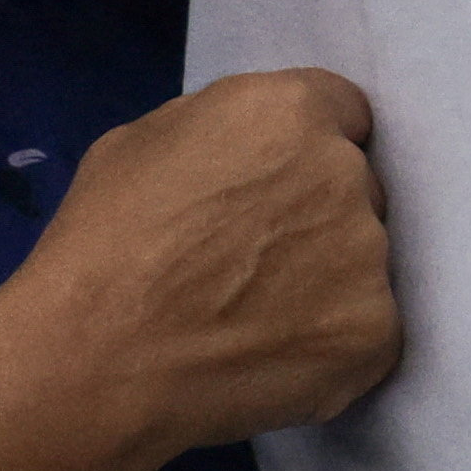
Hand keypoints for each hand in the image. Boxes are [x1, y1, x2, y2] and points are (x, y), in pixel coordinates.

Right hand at [7, 68, 402, 453]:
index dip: (306, 152)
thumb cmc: (101, 243)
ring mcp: (368, 257)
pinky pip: (365, 330)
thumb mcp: (142, 141)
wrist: (96, 359)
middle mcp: (344, 173)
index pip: (342, 114)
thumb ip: (221, 133)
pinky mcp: (374, 333)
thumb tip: (250, 156)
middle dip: (318, 214)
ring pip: (362, 261)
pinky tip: (270, 358)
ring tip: (252, 319)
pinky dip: (328, 345)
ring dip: (326, 281)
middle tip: (254, 261)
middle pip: (356, 187)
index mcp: (289, 111)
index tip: (278, 187)